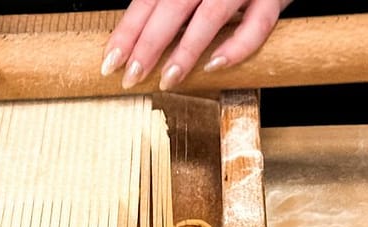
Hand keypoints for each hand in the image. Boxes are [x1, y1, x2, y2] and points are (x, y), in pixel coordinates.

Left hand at [101, 0, 292, 90]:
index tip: (111, 61)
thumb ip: (170, 9)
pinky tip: (216, 65)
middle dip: (149, 44)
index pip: (147, 0)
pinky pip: (256, 24)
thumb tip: (136, 45)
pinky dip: (237, 46)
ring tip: (168, 79)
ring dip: (186, 50)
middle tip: (132, 77)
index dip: (127, 31)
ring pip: (210, 16)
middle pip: (173, 7)